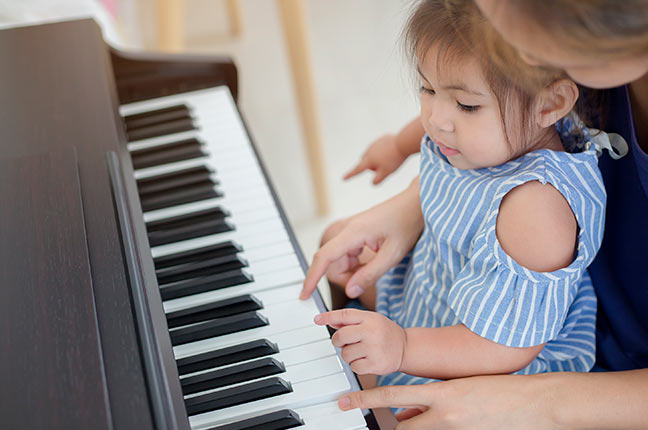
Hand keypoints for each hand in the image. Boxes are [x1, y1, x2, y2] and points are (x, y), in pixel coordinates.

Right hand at [300, 178, 422, 299]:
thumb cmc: (407, 224)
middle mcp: (347, 231)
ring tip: (378, 264)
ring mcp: (350, 232)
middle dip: (347, 278)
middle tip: (370, 278)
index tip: (304, 295)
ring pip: (340, 262)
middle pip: (332, 264)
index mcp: (353, 233)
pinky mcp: (354, 235)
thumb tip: (351, 291)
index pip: (324, 257)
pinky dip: (357, 265)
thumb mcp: (393, 255)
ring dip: (354, 271)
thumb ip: (371, 274)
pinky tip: (374, 260)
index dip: (312, 278)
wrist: (414, 205)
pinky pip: (347, 256)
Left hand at [315, 309, 406, 374]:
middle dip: (338, 341)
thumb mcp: (371, 320)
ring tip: (360, 351)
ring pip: (345, 354)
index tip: (317, 320)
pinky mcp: (375, 364)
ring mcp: (374, 348)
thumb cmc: (385, 332)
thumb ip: (351, 320)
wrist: (405, 348)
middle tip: (345, 342)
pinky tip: (366, 360)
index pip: (345, 315)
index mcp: (370, 318)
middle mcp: (371, 332)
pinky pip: (353, 367)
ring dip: (348, 355)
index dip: (329, 317)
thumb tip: (330, 321)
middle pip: (340, 336)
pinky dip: (356, 365)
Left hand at [337, 373, 556, 429]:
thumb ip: (432, 399)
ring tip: (416, 423)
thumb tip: (407, 414)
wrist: (532, 402)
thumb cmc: (496, 388)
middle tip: (384, 422)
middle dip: (394, 427)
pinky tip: (445, 424)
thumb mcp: (458, 387)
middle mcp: (445, 415)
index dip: (366, 398)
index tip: (346, 401)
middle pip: (403, 427)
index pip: (392, 395)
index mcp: (441, 393)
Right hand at [344, 134, 408, 183]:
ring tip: (389, 159)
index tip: (343, 178)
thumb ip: (378, 180)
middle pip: (365, 161)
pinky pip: (379, 147)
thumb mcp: (386, 173)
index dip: (350, 175)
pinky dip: (382, 151)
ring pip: (372, 153)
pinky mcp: (381, 139)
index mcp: (368, 160)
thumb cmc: (394, 159)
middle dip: (370, 166)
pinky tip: (391, 152)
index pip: (357, 170)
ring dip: (376, 158)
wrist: (403, 142)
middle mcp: (369, 151)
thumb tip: (372, 183)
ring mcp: (374, 143)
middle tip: (384, 167)